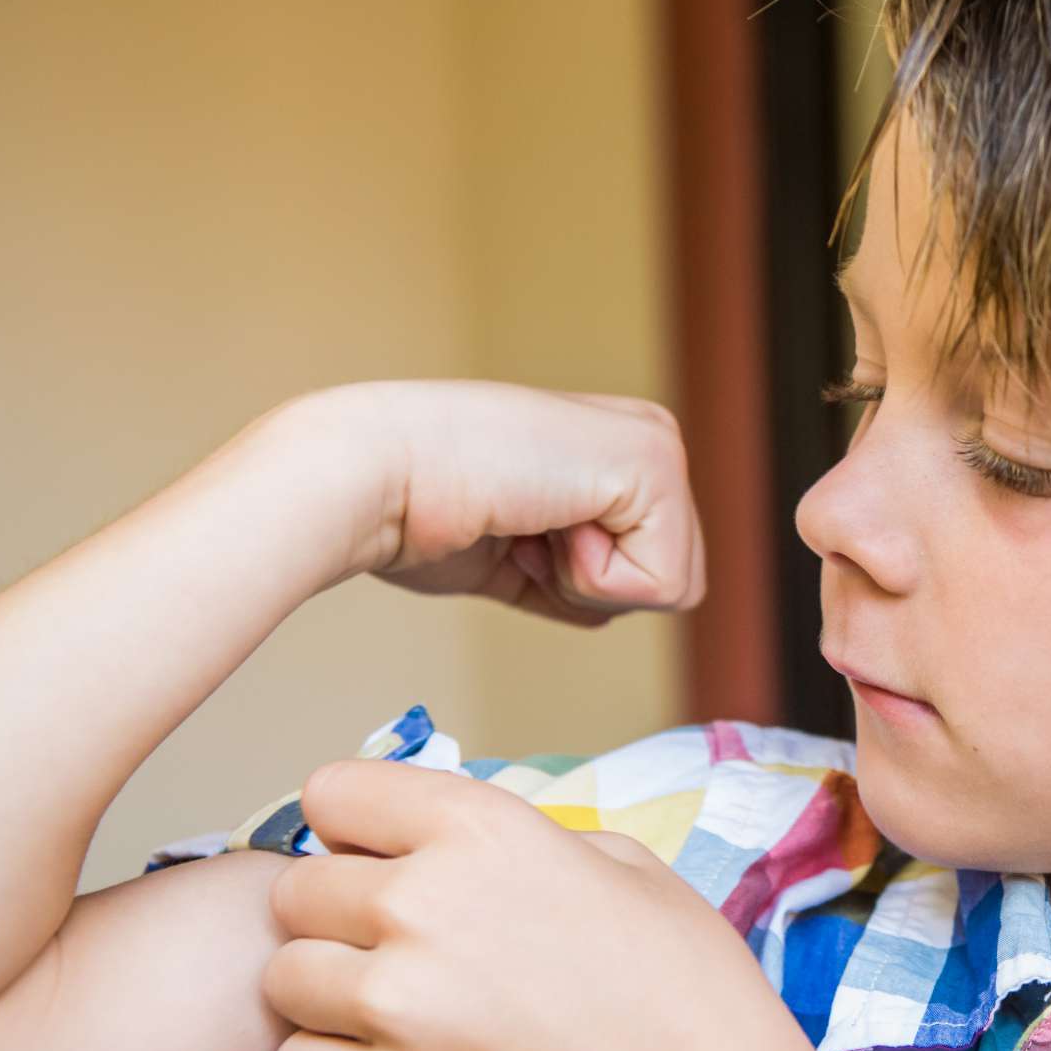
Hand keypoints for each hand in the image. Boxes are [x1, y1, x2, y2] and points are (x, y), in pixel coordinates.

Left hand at [255, 757, 819, 1050]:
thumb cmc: (682, 982)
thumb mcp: (619, 861)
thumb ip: (513, 840)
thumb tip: (449, 847)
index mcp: (480, 828)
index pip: (331, 793)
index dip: (354, 828)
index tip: (380, 856)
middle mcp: (420, 903)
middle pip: (294, 890)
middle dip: (334, 915)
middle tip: (394, 946)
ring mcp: (395, 1002)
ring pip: (283, 978)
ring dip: (324, 992)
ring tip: (393, 1010)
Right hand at [263, 380, 705, 627]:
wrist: (375, 476)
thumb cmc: (415, 512)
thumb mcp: (512, 556)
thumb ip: (569, 573)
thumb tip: (607, 611)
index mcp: (614, 453)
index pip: (652, 572)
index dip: (577, 588)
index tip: (514, 534)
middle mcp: (644, 439)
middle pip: (675, 581)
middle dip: (594, 587)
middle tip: (523, 530)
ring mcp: (655, 445)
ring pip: (676, 586)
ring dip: (589, 581)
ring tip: (530, 521)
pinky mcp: (654, 460)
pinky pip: (661, 583)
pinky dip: (591, 578)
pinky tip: (540, 519)